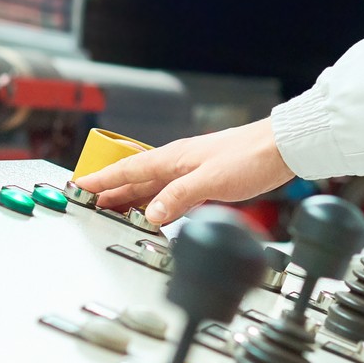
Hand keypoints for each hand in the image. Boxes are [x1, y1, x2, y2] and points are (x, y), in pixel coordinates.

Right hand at [72, 119, 294, 225]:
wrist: (282, 149)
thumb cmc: (250, 156)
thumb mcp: (210, 181)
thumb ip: (178, 197)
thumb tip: (150, 214)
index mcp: (173, 158)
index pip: (127, 169)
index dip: (103, 179)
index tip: (80, 186)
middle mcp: (178, 163)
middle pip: (135, 179)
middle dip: (111, 191)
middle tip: (89, 203)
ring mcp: (190, 171)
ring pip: (152, 187)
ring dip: (131, 198)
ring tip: (113, 210)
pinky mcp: (205, 181)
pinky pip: (170, 194)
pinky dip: (157, 204)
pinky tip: (154, 213)